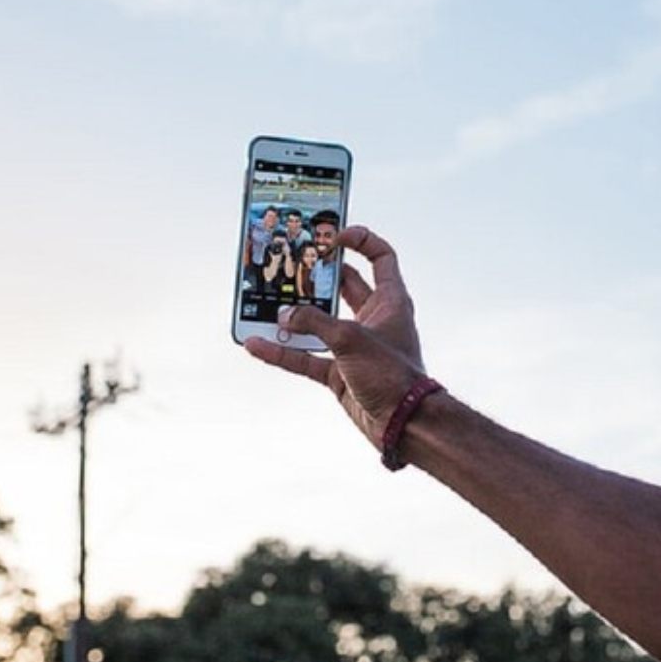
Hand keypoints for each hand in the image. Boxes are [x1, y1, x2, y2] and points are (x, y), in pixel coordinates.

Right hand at [244, 226, 425, 448]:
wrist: (404, 425)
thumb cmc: (393, 376)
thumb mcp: (351, 340)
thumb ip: (314, 323)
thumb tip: (284, 317)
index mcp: (390, 301)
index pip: (380, 257)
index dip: (360, 241)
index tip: (332, 236)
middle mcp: (373, 319)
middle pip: (343, 286)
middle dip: (316, 276)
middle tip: (291, 264)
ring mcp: (354, 346)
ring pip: (318, 323)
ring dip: (292, 317)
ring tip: (265, 303)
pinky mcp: (339, 373)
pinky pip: (305, 357)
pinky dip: (283, 352)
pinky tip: (257, 345)